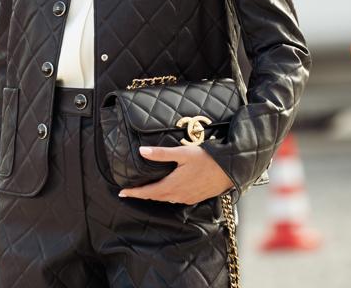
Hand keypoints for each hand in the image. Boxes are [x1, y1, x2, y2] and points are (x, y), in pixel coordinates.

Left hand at [118, 145, 234, 204]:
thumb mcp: (181, 153)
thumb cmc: (206, 159)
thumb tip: (141, 151)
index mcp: (172, 185)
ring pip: (166, 198)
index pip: (148, 192)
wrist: (229, 171)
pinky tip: (167, 189)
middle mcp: (178, 195)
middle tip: (130, 191)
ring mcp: (187, 198)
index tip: (121, 193)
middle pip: (155, 197)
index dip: (134, 192)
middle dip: (142, 194)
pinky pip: (176, 199)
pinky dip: (167, 195)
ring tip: (146, 189)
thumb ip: (161, 153)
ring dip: (154, 195)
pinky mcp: (195, 197)